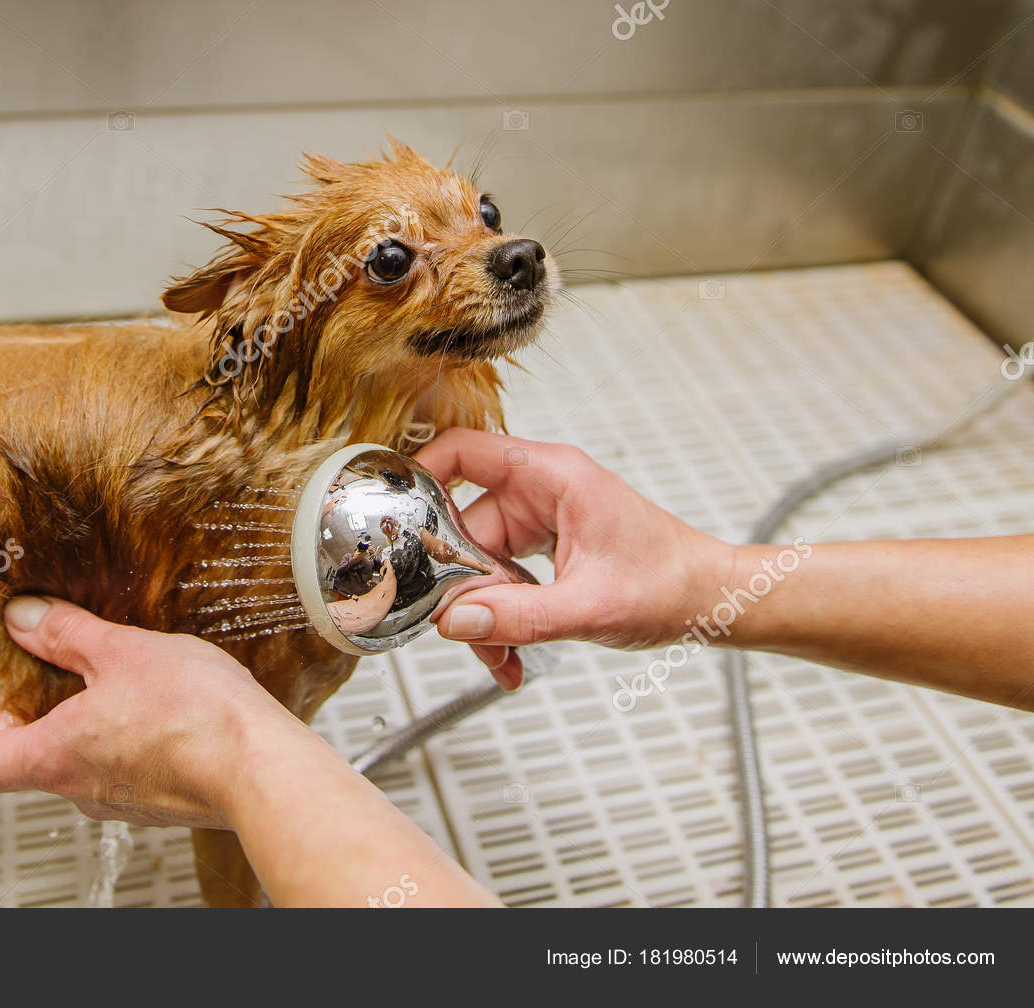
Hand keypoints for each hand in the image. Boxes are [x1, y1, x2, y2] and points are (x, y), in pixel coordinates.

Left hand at [0, 596, 308, 827]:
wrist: (262, 768)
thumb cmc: (193, 717)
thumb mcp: (121, 651)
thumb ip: (66, 634)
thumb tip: (24, 619)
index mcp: (56, 759)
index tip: (14, 688)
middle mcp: (84, 793)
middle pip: (39, 760)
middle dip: (52, 711)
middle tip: (77, 668)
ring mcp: (126, 805)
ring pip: (91, 764)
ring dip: (101, 724)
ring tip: (134, 681)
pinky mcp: (166, 803)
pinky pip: (135, 771)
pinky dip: (141, 739)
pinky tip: (173, 707)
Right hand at [416, 429, 733, 665]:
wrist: (712, 602)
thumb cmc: (672, 584)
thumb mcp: (590, 607)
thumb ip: (518, 616)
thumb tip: (454, 621)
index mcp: (552, 476)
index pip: (464, 452)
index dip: (422, 476)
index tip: (395, 517)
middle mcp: (541, 491)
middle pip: (464, 527)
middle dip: (461, 587)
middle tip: (466, 631)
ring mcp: (541, 520)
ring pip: (480, 563)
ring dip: (483, 612)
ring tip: (502, 655)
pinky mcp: (543, 547)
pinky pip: (500, 578)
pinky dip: (501, 616)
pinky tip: (512, 652)